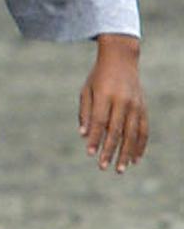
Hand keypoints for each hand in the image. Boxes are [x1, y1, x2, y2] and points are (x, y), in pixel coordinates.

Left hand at [79, 34, 146, 173]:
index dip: (95, 138)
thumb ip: (85, 113)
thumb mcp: (86, 91)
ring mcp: (136, 105)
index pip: (100, 122)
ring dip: (126, 152)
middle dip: (110, 150)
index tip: (90, 154)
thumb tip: (84, 135)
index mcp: (106, 96)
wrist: (121, 60)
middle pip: (117, 130)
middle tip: (103, 167)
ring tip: (120, 168)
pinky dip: (140, 145)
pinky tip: (136, 159)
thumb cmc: (98, 77)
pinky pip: (143, 130)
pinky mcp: (143, 108)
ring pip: (132, 133)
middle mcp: (123, 101)